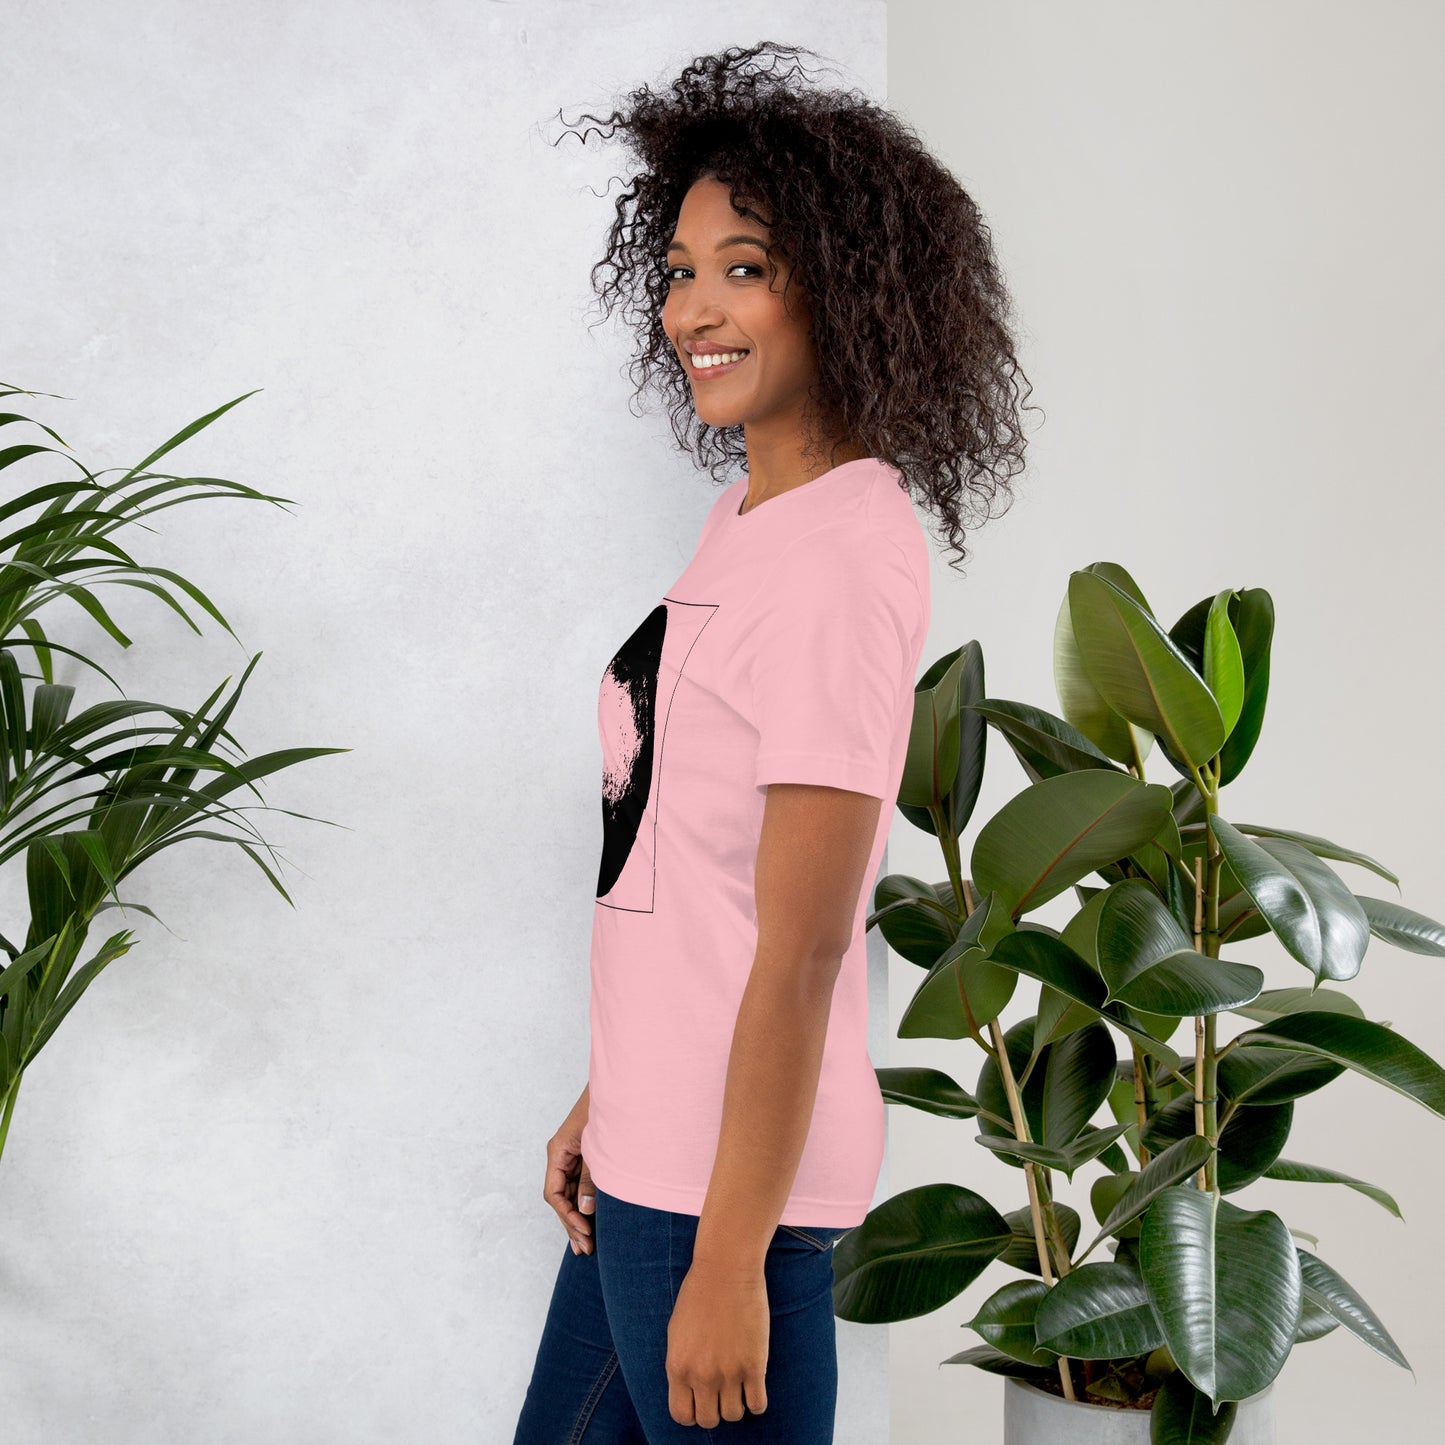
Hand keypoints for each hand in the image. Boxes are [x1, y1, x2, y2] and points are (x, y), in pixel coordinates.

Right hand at [543, 1086, 595, 1254]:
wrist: (622, 1086)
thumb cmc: (608, 1110)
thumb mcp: (598, 1148)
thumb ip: (591, 1179)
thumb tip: (584, 1210)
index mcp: (558, 1150)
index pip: (553, 1192)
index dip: (567, 1215)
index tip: (585, 1230)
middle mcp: (561, 1155)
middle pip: (560, 1197)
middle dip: (571, 1223)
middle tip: (586, 1249)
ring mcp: (572, 1156)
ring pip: (569, 1193)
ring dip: (578, 1217)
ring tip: (587, 1246)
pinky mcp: (585, 1157)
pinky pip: (580, 1185)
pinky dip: (585, 1203)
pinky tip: (592, 1221)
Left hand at [666, 1260, 769, 1426]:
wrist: (726, 1269)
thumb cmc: (699, 1293)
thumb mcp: (677, 1332)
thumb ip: (681, 1364)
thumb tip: (689, 1389)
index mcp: (678, 1367)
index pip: (682, 1415)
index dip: (693, 1412)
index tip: (701, 1400)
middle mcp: (701, 1375)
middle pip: (709, 1420)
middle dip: (715, 1409)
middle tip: (722, 1391)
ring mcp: (729, 1373)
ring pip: (734, 1415)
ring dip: (737, 1403)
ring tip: (739, 1384)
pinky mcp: (754, 1366)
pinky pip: (758, 1405)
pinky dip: (757, 1401)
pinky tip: (755, 1384)